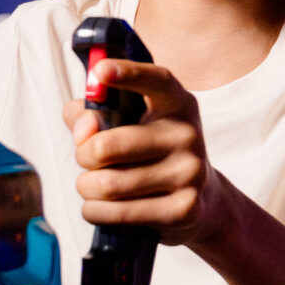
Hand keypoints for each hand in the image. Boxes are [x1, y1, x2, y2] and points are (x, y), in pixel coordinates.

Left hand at [66, 59, 234, 248]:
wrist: (202, 199)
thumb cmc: (152, 154)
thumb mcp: (130, 123)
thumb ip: (93, 114)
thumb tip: (82, 127)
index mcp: (177, 103)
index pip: (155, 81)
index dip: (127, 74)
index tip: (100, 71)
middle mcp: (187, 134)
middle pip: (107, 146)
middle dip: (83, 157)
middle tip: (87, 161)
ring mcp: (189, 173)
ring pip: (107, 185)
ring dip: (86, 188)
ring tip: (92, 186)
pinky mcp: (183, 209)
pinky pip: (116, 213)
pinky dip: (95, 211)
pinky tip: (100, 206)